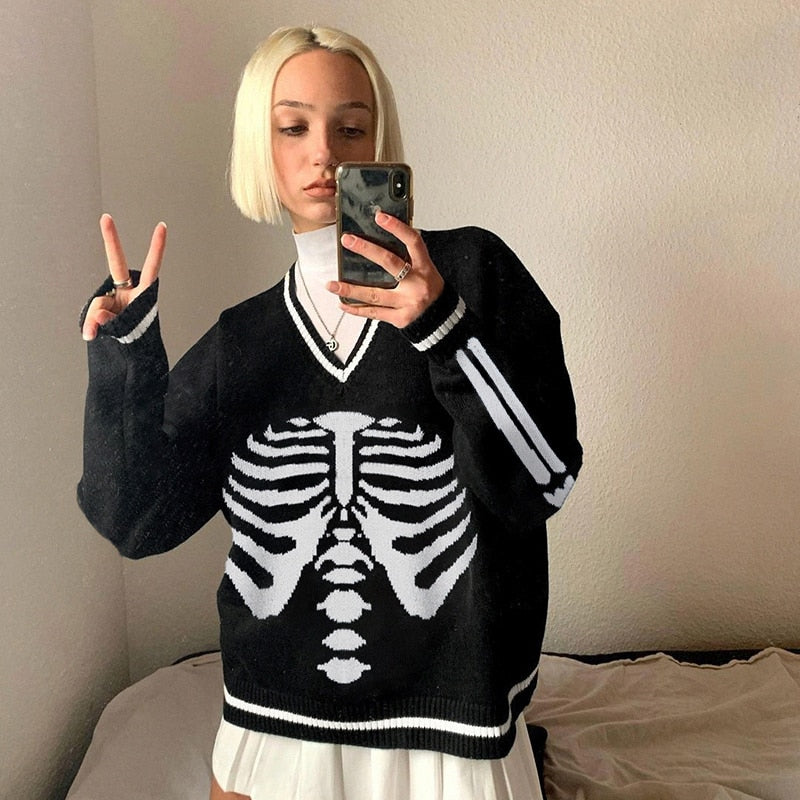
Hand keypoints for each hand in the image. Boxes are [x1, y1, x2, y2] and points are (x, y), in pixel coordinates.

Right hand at [82, 214, 166, 340]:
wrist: (131, 348)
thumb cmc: (134, 334)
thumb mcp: (126, 329)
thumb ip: (109, 321)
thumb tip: (98, 317)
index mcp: (143, 292)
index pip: (151, 266)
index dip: (157, 247)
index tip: (162, 226)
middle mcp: (128, 290)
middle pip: (117, 262)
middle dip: (111, 239)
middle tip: (106, 217)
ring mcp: (115, 296)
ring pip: (100, 302)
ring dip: (98, 319)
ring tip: (98, 333)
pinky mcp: (103, 305)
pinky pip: (94, 314)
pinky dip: (92, 325)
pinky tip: (91, 333)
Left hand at [326, 212, 443, 328]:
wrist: (441, 317)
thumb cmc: (429, 289)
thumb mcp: (425, 269)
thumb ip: (407, 257)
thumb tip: (380, 239)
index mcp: (425, 268)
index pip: (413, 242)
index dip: (397, 228)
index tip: (380, 217)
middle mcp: (417, 284)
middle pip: (389, 263)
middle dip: (366, 250)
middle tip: (347, 240)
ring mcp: (408, 303)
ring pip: (374, 295)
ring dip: (350, 290)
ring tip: (331, 284)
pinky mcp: (400, 318)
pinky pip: (374, 313)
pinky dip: (356, 309)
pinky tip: (343, 303)